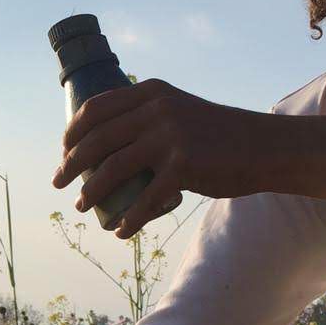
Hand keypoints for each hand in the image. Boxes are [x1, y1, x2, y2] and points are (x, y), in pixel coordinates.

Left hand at [52, 79, 325, 238]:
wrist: (266, 147)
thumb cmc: (220, 135)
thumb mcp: (180, 111)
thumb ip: (149, 118)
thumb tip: (110, 143)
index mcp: (152, 93)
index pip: (95, 109)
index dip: (72, 133)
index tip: (63, 152)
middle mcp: (156, 110)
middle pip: (96, 140)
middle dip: (70, 165)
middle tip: (59, 183)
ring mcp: (170, 137)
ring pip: (112, 169)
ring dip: (90, 192)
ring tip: (82, 206)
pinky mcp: (184, 167)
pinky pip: (144, 201)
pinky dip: (128, 220)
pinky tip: (120, 231)